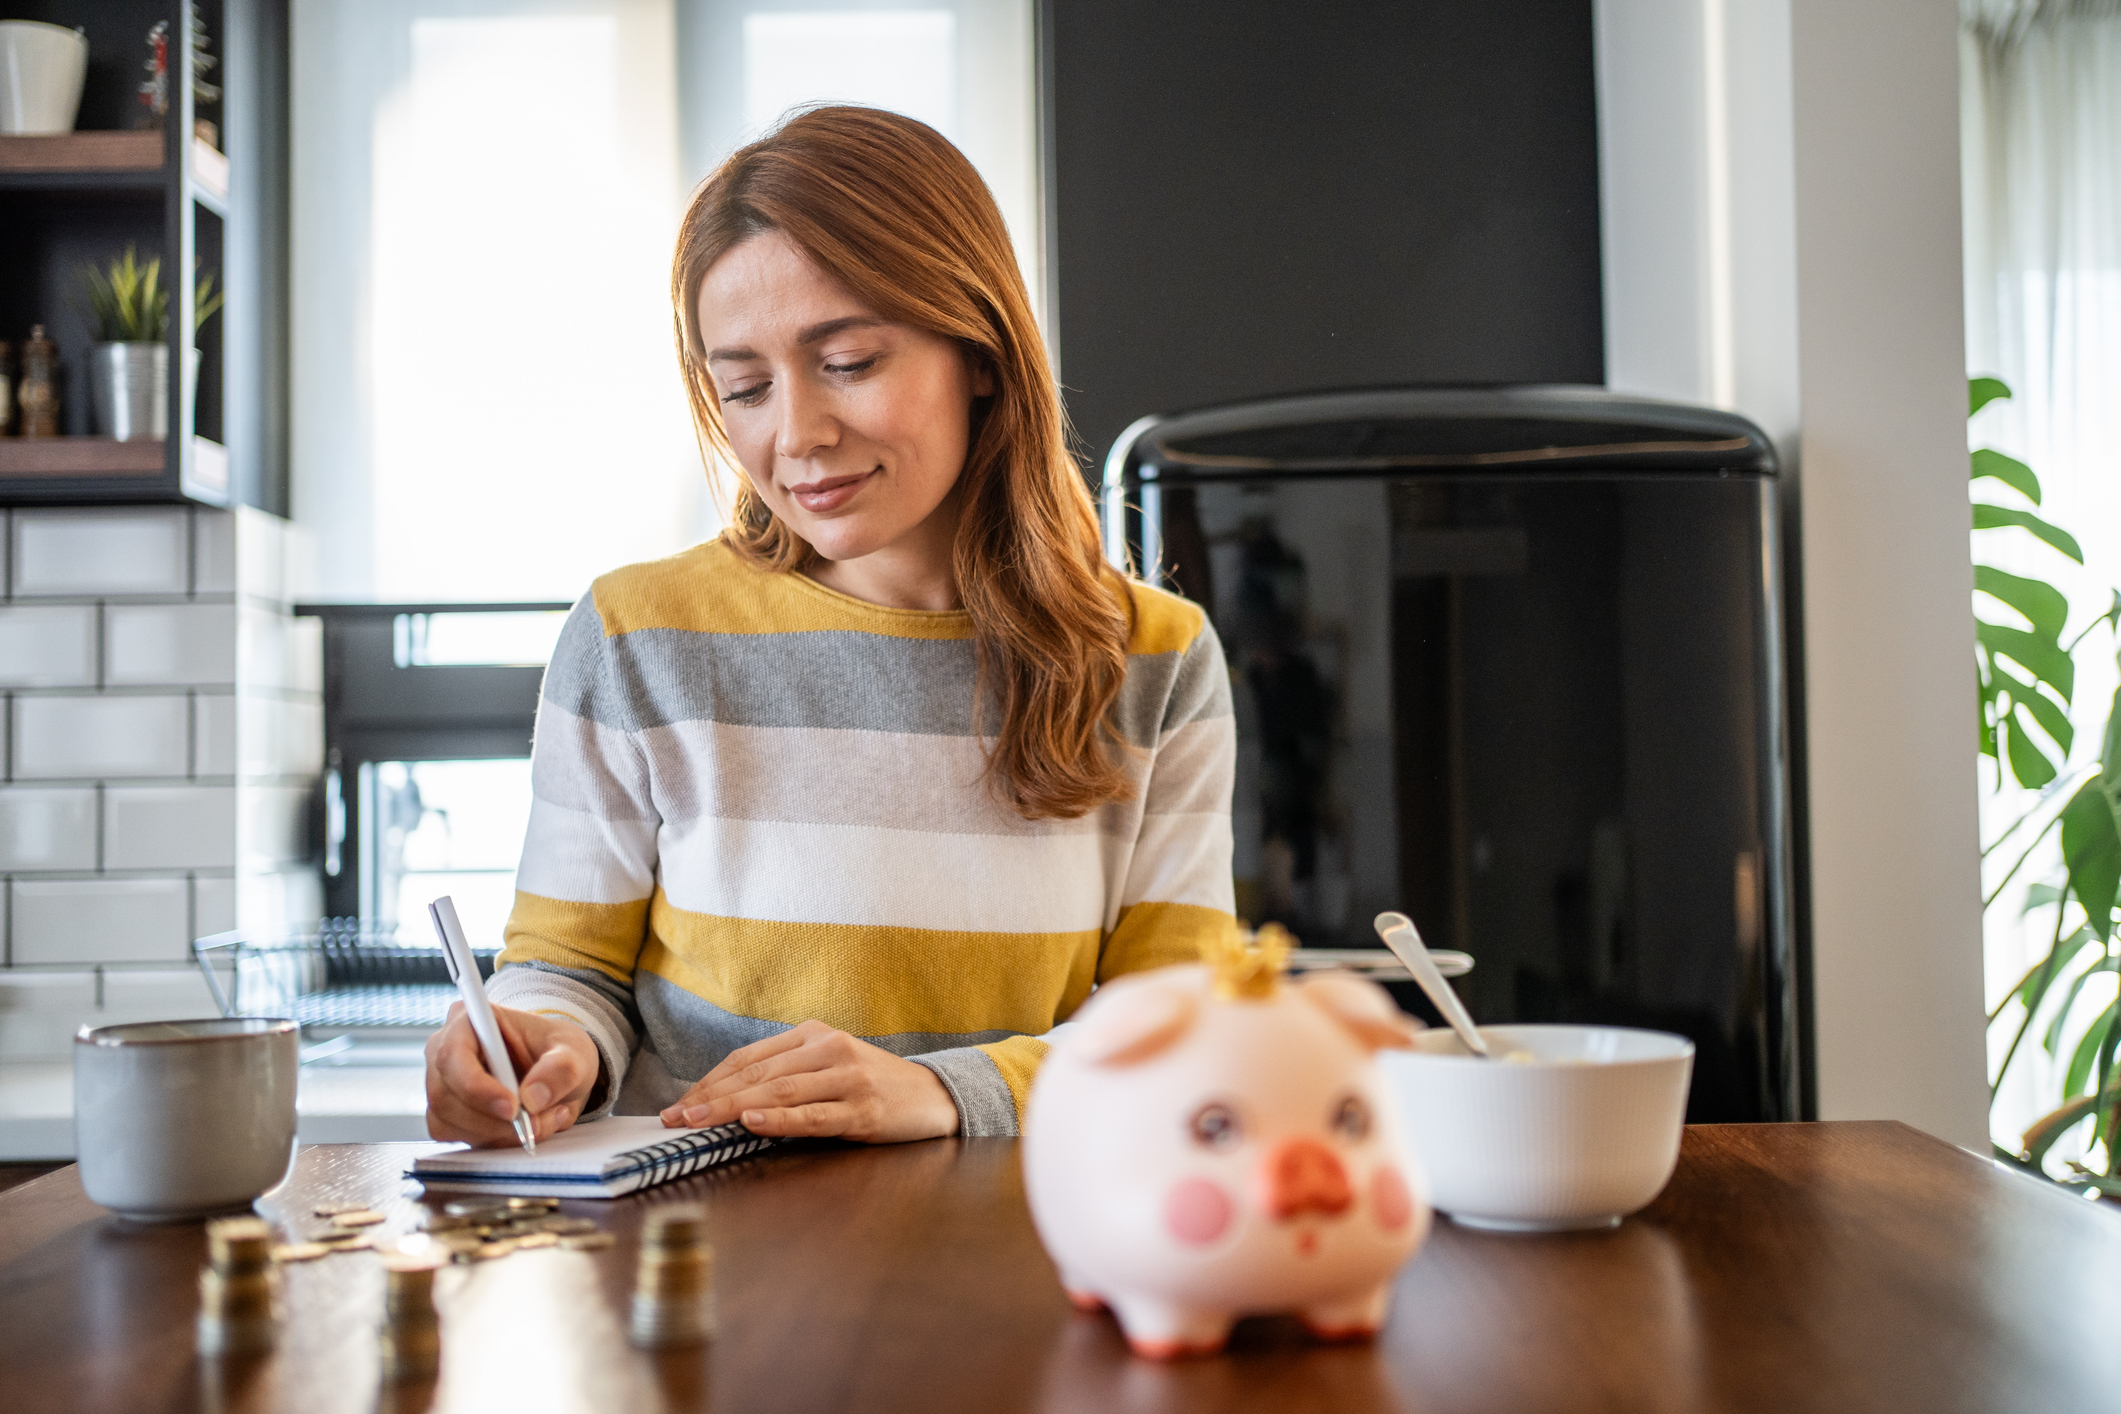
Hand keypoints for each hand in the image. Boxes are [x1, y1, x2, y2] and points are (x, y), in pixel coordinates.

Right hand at [425, 1003, 599, 1146]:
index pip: (453, 1054)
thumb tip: (532, 1098)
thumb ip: (560, 1069)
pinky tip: (524, 1128)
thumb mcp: (573, 1051)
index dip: (476, 1086)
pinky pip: (459, 1138)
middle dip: (495, 1119)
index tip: (512, 1108)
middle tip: (538, 1122)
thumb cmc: (558, 1051)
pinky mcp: (446, 1114)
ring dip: (500, 1133)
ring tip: (543, 1120)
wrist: (559, 1072)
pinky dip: (495, 1140)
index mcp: (470, 1020)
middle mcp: (445, 1050)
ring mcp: (442, 1084)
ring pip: (451, 1122)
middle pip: (447, 1095)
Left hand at [658, 1020, 959, 1142]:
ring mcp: (847, 1077)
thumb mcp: (830, 1068)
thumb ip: (788, 1076)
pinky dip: (780, 1119)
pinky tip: (753, 1124)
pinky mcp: (863, 1108)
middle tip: (674, 1118)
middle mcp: (829, 1048)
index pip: (748, 1058)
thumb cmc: (874, 1086)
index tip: (679, 1105)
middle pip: (757, 1074)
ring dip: (732, 1108)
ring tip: (698, 1122)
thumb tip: (728, 1102)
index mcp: (814, 1035)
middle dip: (709, 1097)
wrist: (936, 1096)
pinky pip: (813, 1114)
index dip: (709, 1081)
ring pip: (779, 1092)